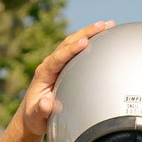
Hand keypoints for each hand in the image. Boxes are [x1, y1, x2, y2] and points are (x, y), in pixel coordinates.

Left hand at [21, 21, 113, 135]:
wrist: (32, 114)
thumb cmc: (34, 116)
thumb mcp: (35, 116)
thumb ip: (40, 110)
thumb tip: (46, 104)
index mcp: (44, 73)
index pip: (59, 57)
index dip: (72, 49)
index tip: (85, 42)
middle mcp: (50, 64)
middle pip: (68, 42)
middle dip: (86, 33)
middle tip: (103, 25)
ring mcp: (57, 63)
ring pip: (73, 42)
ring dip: (90, 33)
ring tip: (108, 25)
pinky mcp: (64, 65)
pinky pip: (77, 50)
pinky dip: (90, 41)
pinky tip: (104, 37)